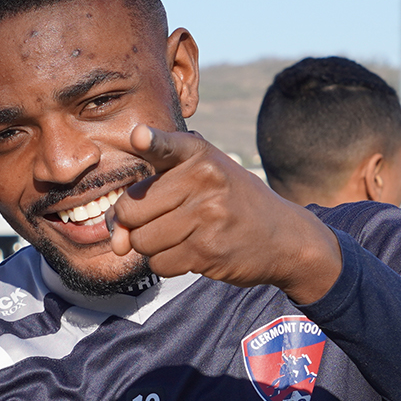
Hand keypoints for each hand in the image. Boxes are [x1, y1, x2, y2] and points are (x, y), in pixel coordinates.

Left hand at [107, 126, 342, 304]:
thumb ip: (146, 200)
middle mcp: (203, 179)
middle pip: (131, 210)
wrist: (284, 237)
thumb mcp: (198, 181)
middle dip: (137, 224)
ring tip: (185, 235)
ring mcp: (207, 215)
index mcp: (197, 153)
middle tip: (167, 220)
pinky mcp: (209, 250)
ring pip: (141, 241)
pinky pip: (159, 264)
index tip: (139, 136)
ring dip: (154, 247)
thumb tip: (116, 243)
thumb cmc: (227, 204)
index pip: (166, 146)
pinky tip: (194, 251)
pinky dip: (169, 263)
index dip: (150, 141)